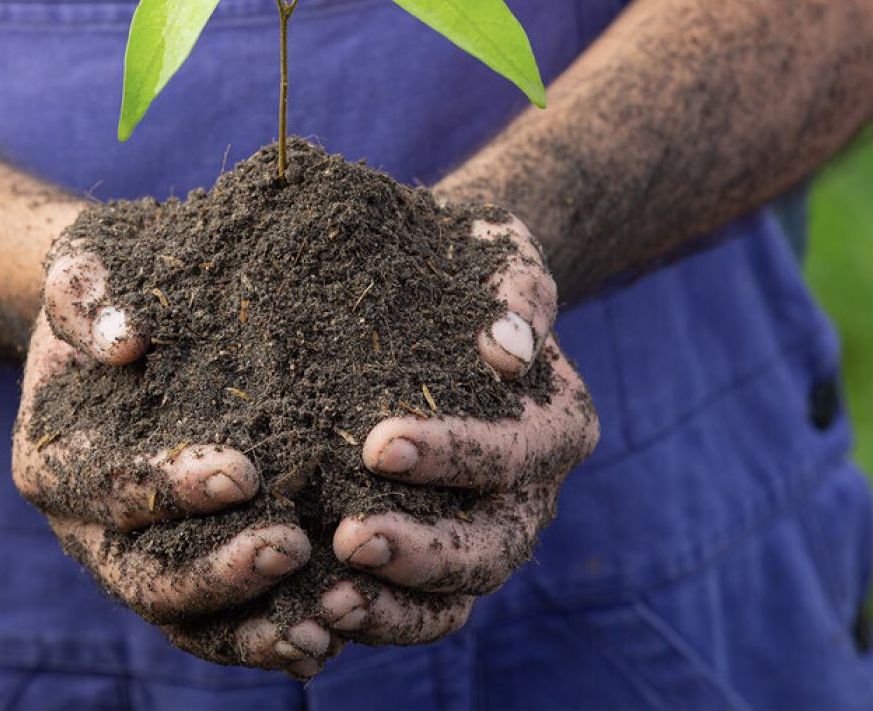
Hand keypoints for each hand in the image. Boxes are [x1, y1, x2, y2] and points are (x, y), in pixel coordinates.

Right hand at [12, 242, 332, 677]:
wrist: (130, 326)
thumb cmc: (112, 288)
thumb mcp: (88, 265)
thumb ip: (89, 295)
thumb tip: (122, 339)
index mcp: (53, 465)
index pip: (110, 489)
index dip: (169, 489)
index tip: (243, 472)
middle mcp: (90, 533)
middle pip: (145, 579)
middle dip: (219, 572)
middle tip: (292, 545)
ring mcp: (139, 564)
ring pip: (188, 623)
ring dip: (253, 628)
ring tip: (324, 625)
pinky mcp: (190, 576)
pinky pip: (225, 628)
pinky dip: (270, 639)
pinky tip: (332, 638)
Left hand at [327, 210, 597, 642]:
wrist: (445, 297)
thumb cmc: (469, 265)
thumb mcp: (499, 251)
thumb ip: (515, 288)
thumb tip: (508, 347)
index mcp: (557, 424)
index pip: (512, 451)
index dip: (452, 454)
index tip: (377, 444)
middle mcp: (531, 494)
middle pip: (491, 545)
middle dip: (422, 549)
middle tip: (349, 535)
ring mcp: (488, 535)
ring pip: (456, 595)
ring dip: (394, 605)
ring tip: (328, 602)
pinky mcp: (440, 561)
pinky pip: (420, 613)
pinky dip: (376, 620)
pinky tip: (316, 612)